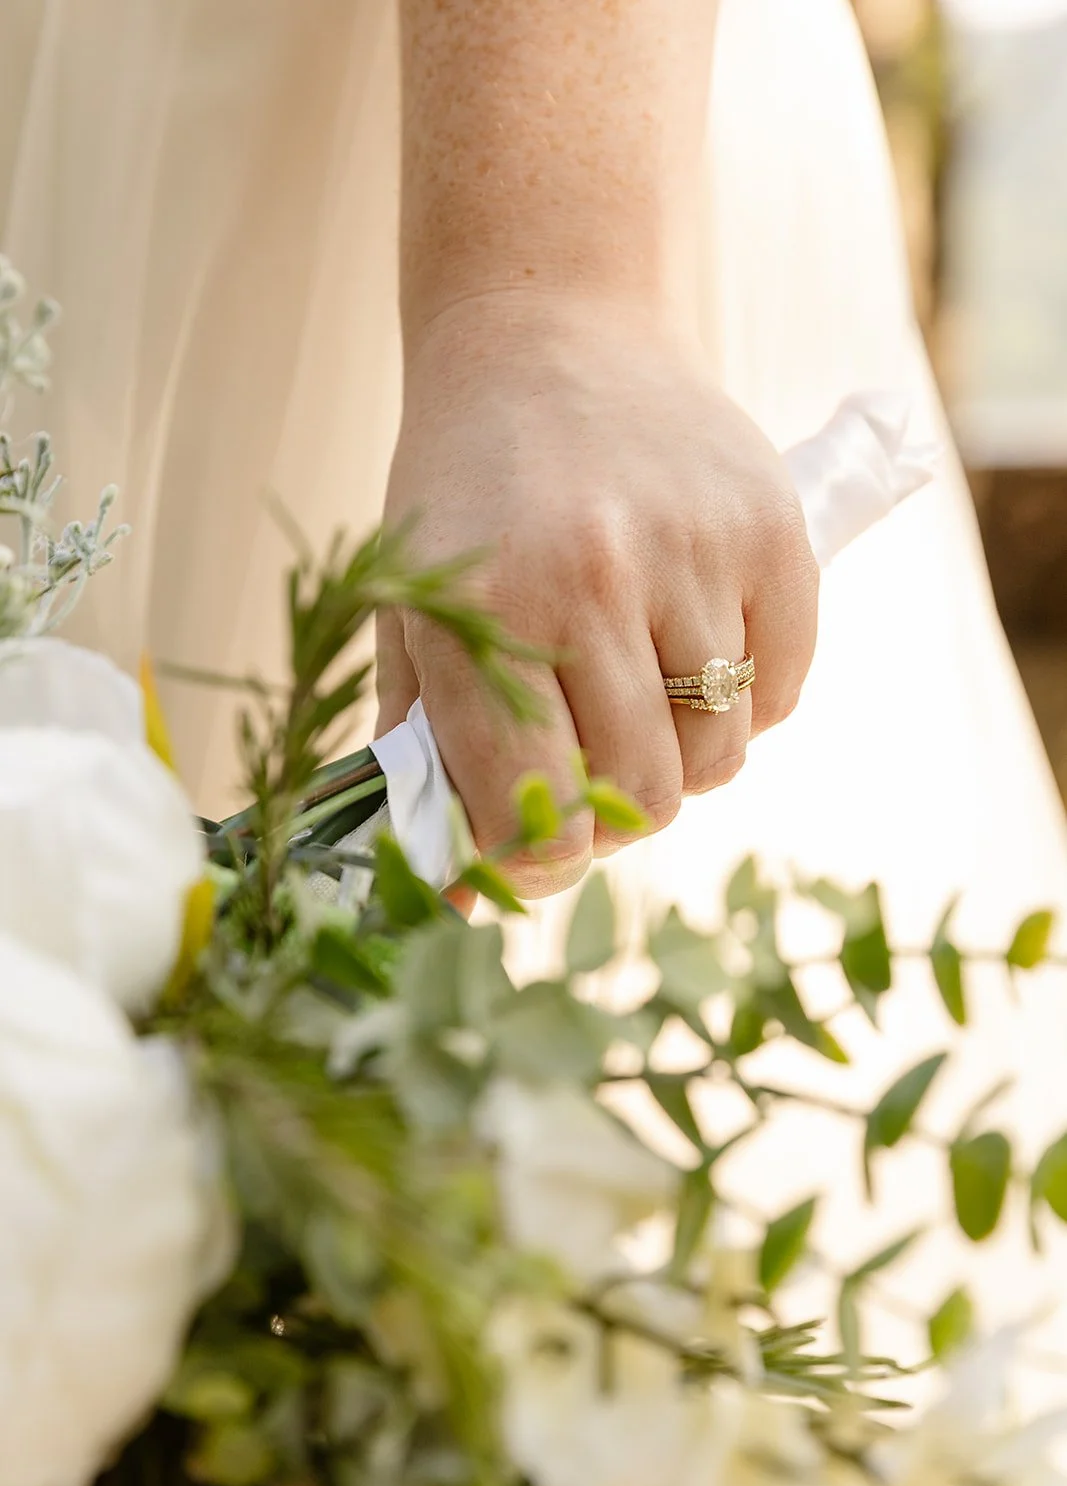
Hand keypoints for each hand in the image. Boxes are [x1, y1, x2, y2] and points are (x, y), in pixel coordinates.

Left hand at [376, 293, 817, 896]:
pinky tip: (699, 647)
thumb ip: (422, 748)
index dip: (541, 860)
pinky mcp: (773, 530)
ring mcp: (693, 550)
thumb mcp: (408, 608)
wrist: (546, 332)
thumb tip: (451, 891)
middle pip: (644, 796)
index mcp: (483, 612)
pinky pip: (781, 690)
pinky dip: (746, 699)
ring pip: (720, 754)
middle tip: (599, 772)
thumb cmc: (465, 494)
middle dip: (619, 811)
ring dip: (686, 756)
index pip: (535, 815)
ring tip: (647, 700)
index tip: (543, 846)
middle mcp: (591, 580)